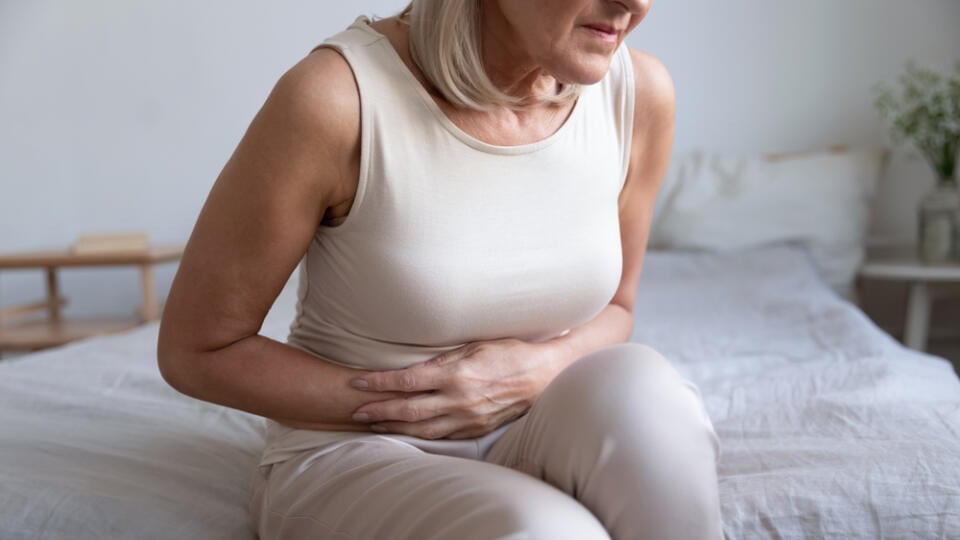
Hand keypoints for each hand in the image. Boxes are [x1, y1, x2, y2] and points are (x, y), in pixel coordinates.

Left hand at [349, 338, 563, 439]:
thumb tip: (413, 368)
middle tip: (356, 410)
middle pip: (407, 409)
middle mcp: (459, 399)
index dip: (378, 383)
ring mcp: (467, 418)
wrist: (544, 375)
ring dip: (393, 426)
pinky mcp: (475, 429)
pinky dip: (417, 435)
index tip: (357, 382)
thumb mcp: (474, 346)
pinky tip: (404, 431)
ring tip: (373, 423)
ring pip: (420, 429)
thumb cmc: (510, 353)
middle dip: (378, 409)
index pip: (406, 381)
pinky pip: (440, 436)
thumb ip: (442, 359)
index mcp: (457, 374)